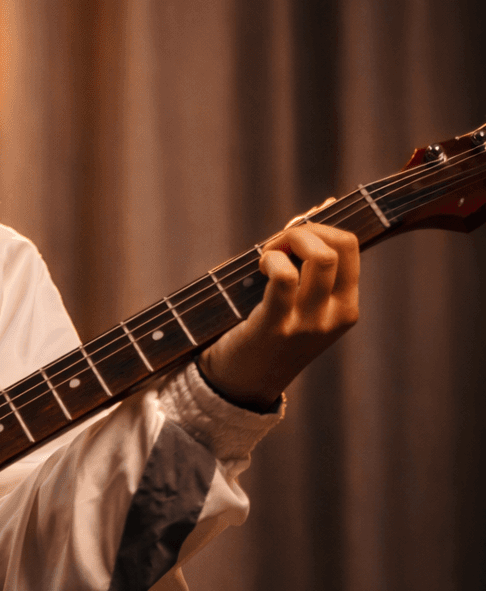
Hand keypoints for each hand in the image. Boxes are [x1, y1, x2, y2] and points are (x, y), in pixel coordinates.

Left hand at [198, 214, 359, 409]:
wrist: (241, 385)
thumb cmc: (265, 334)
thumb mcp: (299, 302)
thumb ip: (308, 262)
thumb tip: (323, 205)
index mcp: (347, 306)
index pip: (350, 245)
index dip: (318, 228)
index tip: (288, 239)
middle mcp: (336, 315)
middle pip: (339, 245)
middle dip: (304, 230)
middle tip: (274, 246)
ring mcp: (310, 323)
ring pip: (320, 257)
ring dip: (287, 241)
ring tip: (265, 256)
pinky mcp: (277, 326)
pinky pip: (284, 277)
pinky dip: (271, 260)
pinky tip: (259, 267)